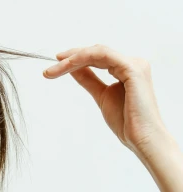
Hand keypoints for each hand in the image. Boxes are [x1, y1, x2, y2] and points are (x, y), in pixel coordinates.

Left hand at [43, 44, 168, 156]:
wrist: (142, 139)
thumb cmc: (127, 123)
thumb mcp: (102, 96)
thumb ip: (89, 80)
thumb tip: (73, 69)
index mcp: (128, 69)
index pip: (98, 57)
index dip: (75, 59)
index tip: (55, 67)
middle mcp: (133, 63)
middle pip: (96, 52)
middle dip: (70, 58)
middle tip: (50, 69)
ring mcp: (134, 64)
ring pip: (97, 52)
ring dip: (73, 58)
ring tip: (55, 69)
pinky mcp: (133, 68)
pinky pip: (103, 55)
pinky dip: (83, 58)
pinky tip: (68, 65)